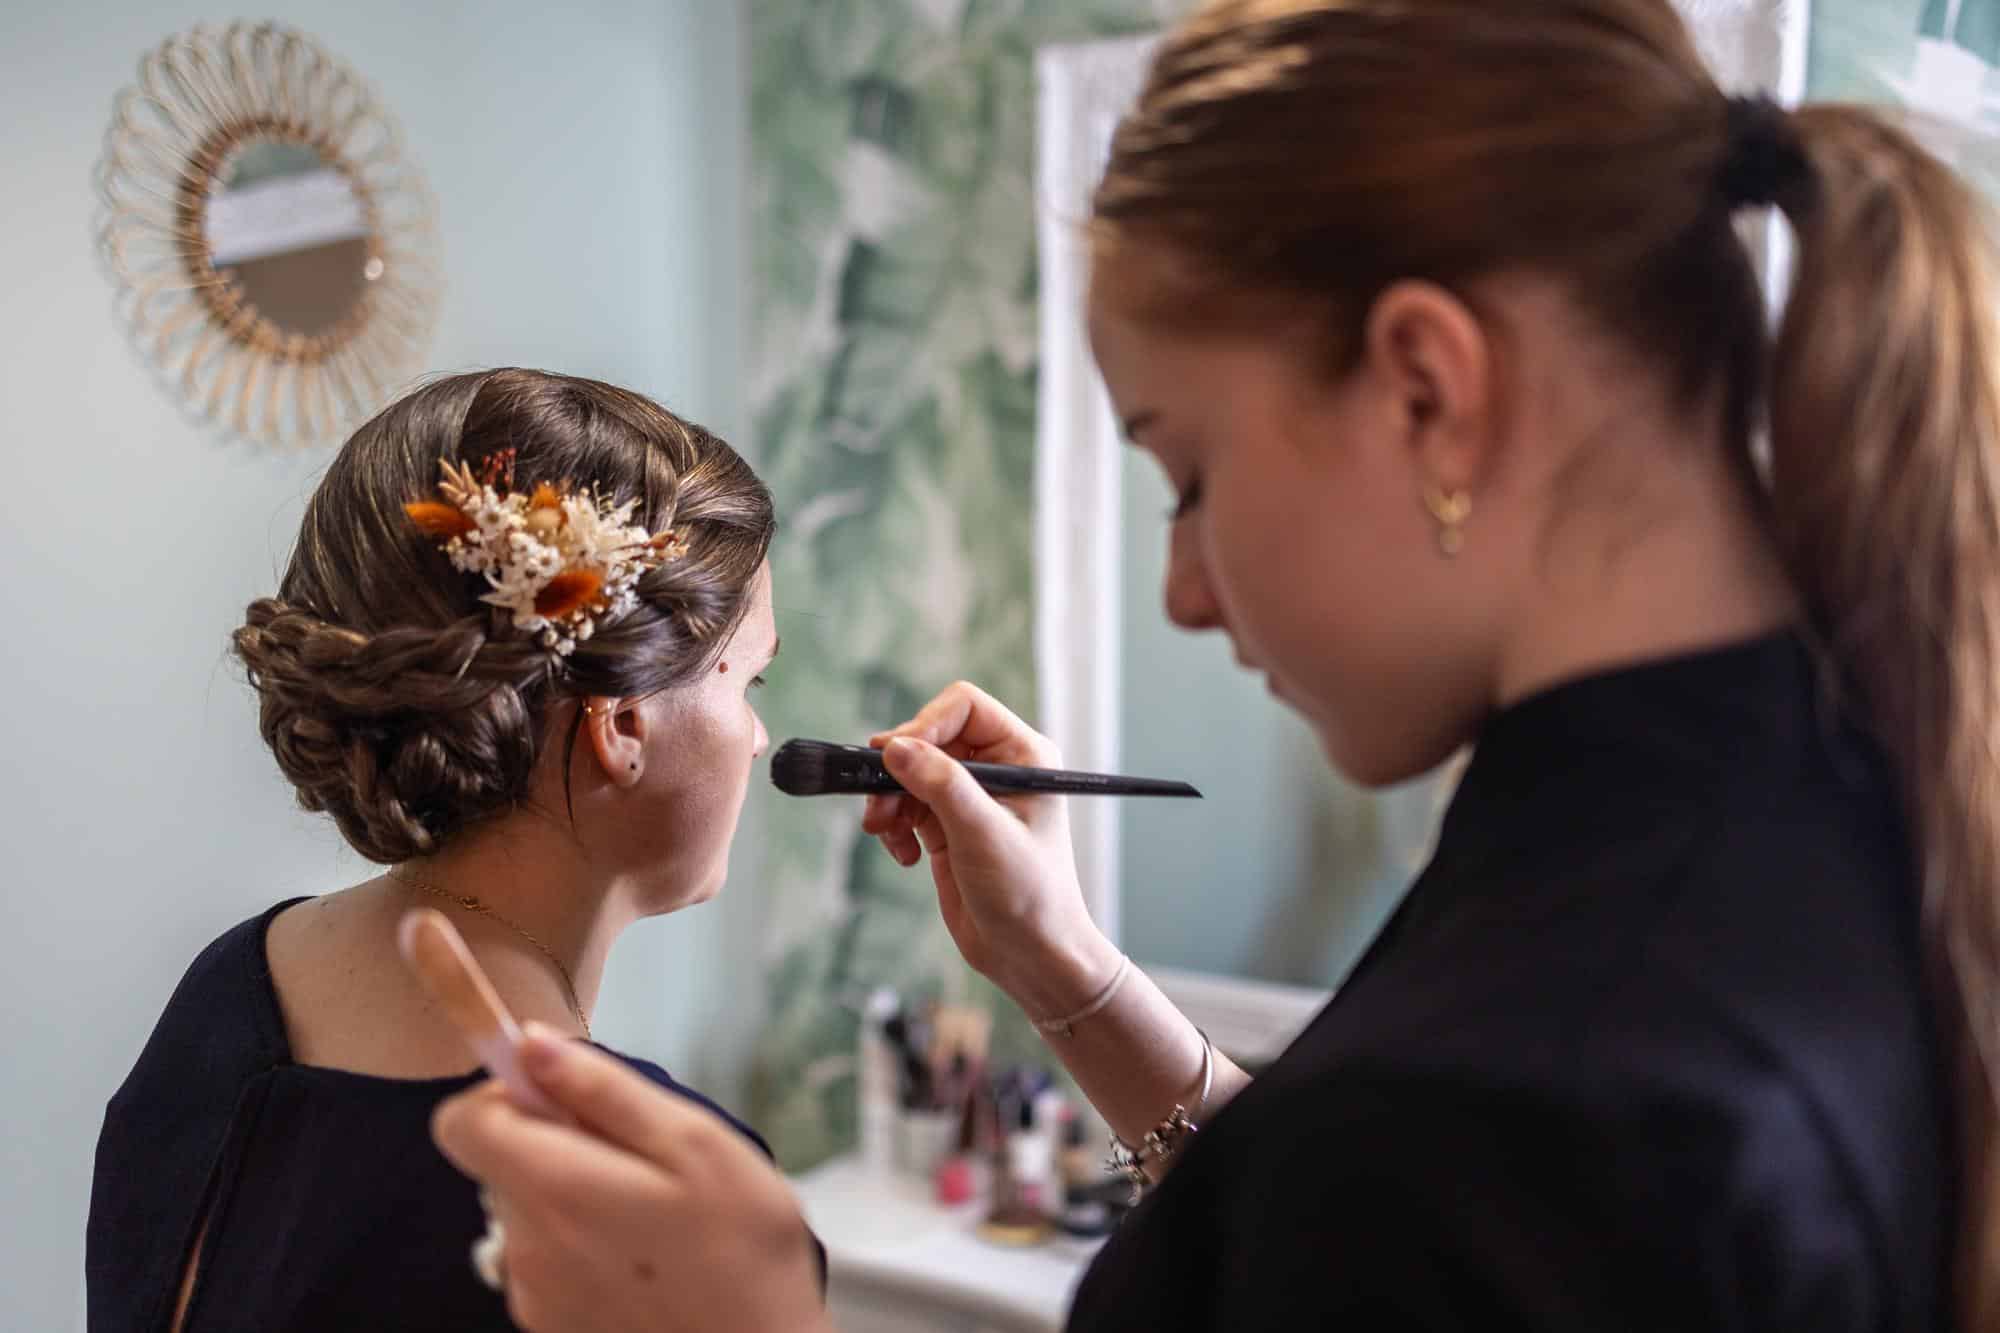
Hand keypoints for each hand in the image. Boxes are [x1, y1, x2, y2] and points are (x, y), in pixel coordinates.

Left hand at [432, 1027, 827, 1332]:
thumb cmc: (743, 1247)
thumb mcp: (694, 1143)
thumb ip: (605, 1090)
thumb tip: (530, 1041)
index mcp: (554, 1189)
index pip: (462, 1122)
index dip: (507, 1093)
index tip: (569, 1096)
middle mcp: (524, 1246)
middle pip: (502, 1162)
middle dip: (558, 1142)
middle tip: (641, 1156)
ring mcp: (533, 1295)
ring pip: (527, 1208)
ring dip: (573, 1193)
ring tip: (652, 1210)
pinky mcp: (551, 1327)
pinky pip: (546, 1257)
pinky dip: (582, 1242)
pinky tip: (645, 1255)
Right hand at [862, 680, 1119, 1015]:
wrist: (1030, 955)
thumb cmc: (1029, 895)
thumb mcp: (983, 833)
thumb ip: (941, 785)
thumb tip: (896, 748)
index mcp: (1023, 755)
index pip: (963, 707)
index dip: (925, 724)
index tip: (896, 757)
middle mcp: (997, 769)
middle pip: (928, 738)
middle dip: (899, 771)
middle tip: (878, 805)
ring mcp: (970, 799)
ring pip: (909, 774)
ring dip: (889, 801)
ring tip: (885, 832)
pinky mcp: (948, 828)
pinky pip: (905, 807)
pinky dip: (894, 826)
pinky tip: (903, 855)